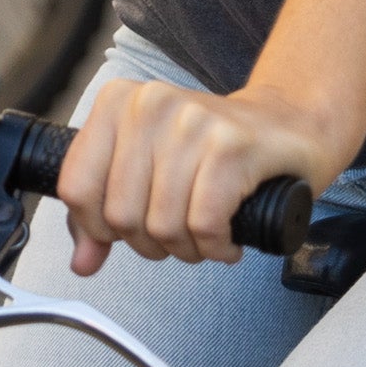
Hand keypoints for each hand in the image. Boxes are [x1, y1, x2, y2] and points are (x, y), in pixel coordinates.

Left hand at [52, 76, 347, 275]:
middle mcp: (150, 104)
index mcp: (117, 103)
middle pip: (120, 215)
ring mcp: (192, 122)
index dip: (97, 228)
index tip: (127, 232)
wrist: (288, 125)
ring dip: (188, 249)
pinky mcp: (232, 146)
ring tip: (206, 235)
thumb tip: (82, 263)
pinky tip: (227, 240)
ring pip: (162, 225)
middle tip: (180, 234)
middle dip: (150, 243)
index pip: (77, 187)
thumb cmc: (212, 152)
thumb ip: (105, 214)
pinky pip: (204, 224)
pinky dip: (216, 247)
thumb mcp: (148, 170)